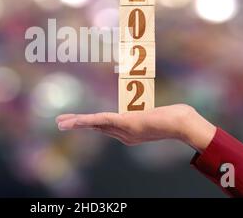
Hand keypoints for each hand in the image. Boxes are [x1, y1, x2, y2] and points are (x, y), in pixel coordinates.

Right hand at [56, 104, 215, 152]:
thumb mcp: (157, 114)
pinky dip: (89, 121)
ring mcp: (125, 131)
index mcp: (128, 132)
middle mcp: (124, 134)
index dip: (88, 123)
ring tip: (60, 122)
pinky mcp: (128, 124)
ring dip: (77, 123)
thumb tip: (143, 107)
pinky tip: (77, 120)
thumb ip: (147, 111)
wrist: (184, 124)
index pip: (104, 127)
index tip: (75, 119)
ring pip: (97, 125)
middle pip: (96, 127)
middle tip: (59, 123)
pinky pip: (105, 122)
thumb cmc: (176, 117)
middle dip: (77, 124)